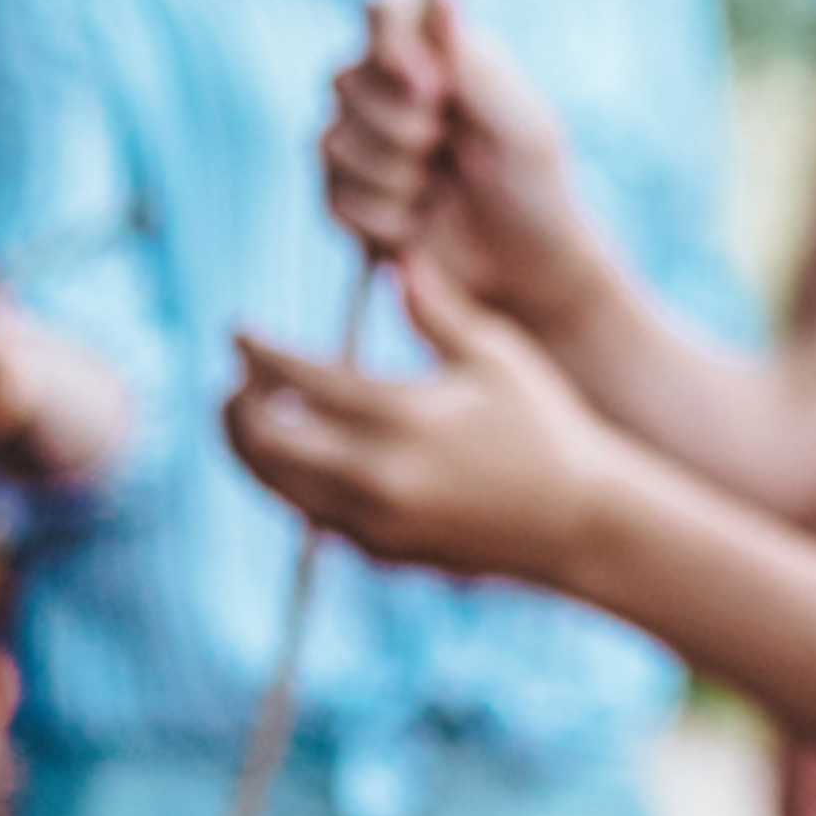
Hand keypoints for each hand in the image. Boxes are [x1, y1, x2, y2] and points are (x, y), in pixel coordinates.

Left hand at [222, 257, 631, 590]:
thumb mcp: (498, 355)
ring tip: (251, 414)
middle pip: (266, 439)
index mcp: (406, 415)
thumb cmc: (546, 426)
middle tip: (235, 378)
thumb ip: (438, 310)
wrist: (580, 523)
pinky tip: (297, 456)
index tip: (237, 330)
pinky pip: (308, 515)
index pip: (300, 377)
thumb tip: (393, 262)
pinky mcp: (380, 553)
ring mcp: (376, 521)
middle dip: (236, 404)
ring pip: (275, 485)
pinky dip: (289, 483)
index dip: (257, 349)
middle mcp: (379, 474)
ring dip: (250, 447)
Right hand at [323, 0, 607, 332]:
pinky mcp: (343, 198)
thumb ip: (475, 65)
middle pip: (346, 81)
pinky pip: (335, 199)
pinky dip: (387, 220)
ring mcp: (355, 143)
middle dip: (406, 127)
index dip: (392, 46)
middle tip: (452, 149)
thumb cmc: (534, 185)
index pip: (383, 13)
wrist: (526, 266)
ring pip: (333, 143)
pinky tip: (421, 224)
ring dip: (399, 179)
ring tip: (442, 191)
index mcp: (432, 55)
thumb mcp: (521, 124)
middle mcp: (383, 89)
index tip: (433, 87)